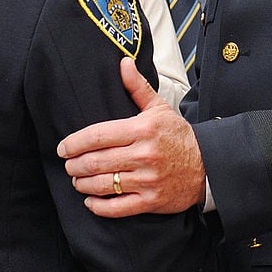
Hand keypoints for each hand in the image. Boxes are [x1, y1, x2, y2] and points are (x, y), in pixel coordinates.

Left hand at [57, 57, 205, 216]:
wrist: (208, 166)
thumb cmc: (179, 136)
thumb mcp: (160, 108)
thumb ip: (137, 87)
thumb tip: (123, 63)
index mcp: (142, 129)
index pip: (98, 135)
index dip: (75, 142)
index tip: (63, 147)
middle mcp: (143, 155)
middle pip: (96, 161)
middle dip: (75, 165)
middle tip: (68, 164)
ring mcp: (147, 180)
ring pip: (103, 185)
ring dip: (82, 184)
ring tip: (76, 180)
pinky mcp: (151, 201)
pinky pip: (117, 208)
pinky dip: (98, 206)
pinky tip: (90, 200)